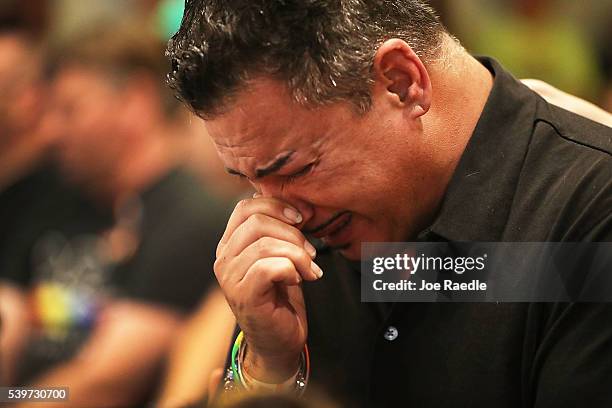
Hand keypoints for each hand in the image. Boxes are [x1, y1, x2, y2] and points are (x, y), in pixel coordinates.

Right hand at [214, 196, 321, 382]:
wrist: (280, 340)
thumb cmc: (282, 296)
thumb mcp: (281, 255)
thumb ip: (281, 230)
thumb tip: (299, 206)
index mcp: (230, 243)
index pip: (246, 206)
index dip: (277, 205)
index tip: (302, 219)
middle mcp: (223, 258)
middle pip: (257, 221)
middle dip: (293, 233)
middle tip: (310, 252)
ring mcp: (229, 278)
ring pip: (265, 244)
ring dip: (297, 254)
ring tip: (310, 269)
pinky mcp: (243, 295)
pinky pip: (269, 267)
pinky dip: (291, 269)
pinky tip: (299, 280)